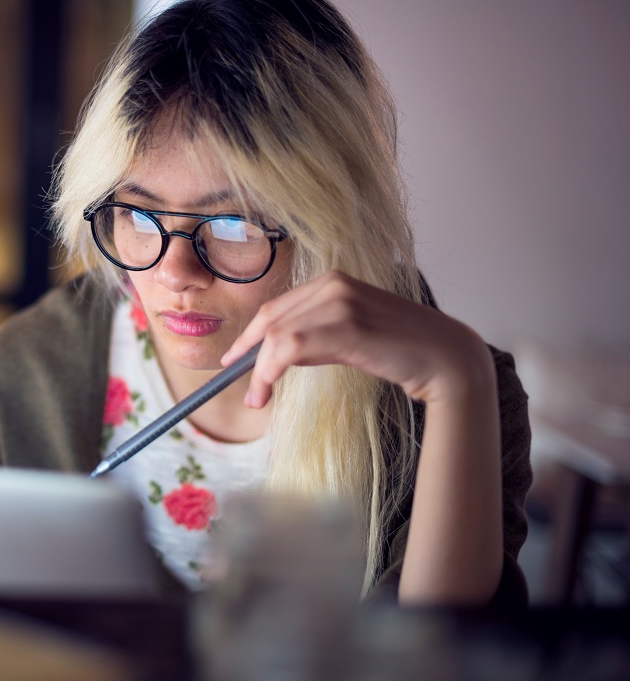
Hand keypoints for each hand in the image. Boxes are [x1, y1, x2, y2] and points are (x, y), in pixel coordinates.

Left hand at [221, 271, 493, 408]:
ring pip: (277, 334)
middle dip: (248, 355)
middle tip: (242, 389)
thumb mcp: (350, 335)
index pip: (276, 307)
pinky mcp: (346, 325)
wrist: (446, 358)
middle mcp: (333, 284)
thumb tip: (279, 355)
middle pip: (271, 320)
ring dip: (259, 370)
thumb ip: (317, 336)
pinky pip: (290, 347)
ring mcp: (340, 301)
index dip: (250, 334)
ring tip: (257, 399)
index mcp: (333, 281)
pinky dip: (271, 370)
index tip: (233, 359)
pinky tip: (268, 389)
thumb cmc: (400, 351)